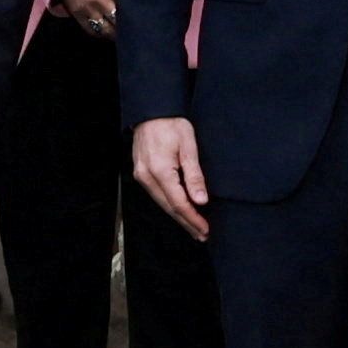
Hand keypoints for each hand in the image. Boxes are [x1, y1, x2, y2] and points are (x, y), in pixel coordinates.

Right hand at [129, 116, 211, 240]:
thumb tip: (201, 200)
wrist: (151, 111)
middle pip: (169, 208)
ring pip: (162, 204)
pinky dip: (170, 205)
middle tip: (202, 235)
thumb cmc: (171, 124)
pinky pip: (157, 195)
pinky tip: (181, 210)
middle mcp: (147, 177)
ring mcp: (141, 176)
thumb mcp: (189, 146)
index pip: (179, 203)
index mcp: (160, 171)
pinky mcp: (141, 174)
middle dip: (187, 223)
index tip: (206, 229)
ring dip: (179, 217)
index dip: (193, 219)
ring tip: (195, 227)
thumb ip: (194, 175)